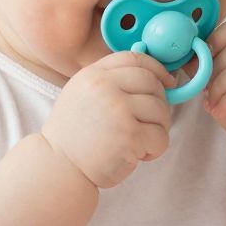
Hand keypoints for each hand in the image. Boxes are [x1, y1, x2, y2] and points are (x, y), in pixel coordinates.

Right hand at [42, 52, 171, 188]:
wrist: (58, 167)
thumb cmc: (75, 136)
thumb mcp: (83, 95)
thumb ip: (111, 82)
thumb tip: (156, 77)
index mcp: (93, 74)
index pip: (135, 59)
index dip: (157, 69)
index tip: (167, 83)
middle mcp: (104, 87)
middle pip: (152, 83)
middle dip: (159, 104)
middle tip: (149, 124)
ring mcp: (118, 109)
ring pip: (161, 110)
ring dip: (158, 129)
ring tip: (139, 143)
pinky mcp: (130, 135)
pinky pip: (161, 136)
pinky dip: (155, 149)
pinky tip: (138, 155)